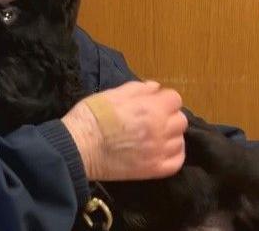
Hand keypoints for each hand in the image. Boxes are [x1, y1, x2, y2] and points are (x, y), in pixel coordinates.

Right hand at [61, 81, 186, 180]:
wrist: (78, 146)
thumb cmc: (92, 116)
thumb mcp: (113, 93)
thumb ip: (138, 89)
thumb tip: (155, 88)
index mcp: (151, 108)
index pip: (175, 99)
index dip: (163, 99)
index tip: (152, 102)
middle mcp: (160, 130)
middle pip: (180, 120)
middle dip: (168, 116)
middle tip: (152, 119)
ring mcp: (158, 152)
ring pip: (180, 140)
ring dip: (170, 135)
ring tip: (155, 136)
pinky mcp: (153, 170)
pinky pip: (177, 161)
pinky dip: (174, 154)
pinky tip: (162, 150)